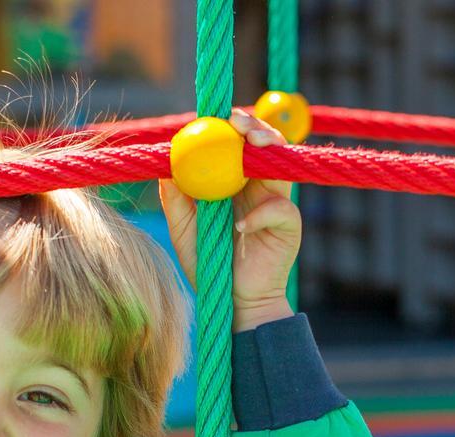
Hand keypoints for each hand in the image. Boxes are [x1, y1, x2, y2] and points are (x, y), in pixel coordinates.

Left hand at [159, 108, 300, 331]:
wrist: (235, 301)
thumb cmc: (209, 265)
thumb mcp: (184, 230)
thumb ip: (175, 200)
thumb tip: (164, 164)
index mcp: (234, 181)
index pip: (236, 143)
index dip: (230, 125)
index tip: (217, 116)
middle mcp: (257, 186)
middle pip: (264, 144)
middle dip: (254, 127)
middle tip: (239, 124)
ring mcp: (276, 202)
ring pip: (280, 164)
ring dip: (268, 149)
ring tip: (252, 145)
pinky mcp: (289, 224)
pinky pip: (280, 208)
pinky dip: (259, 214)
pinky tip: (240, 227)